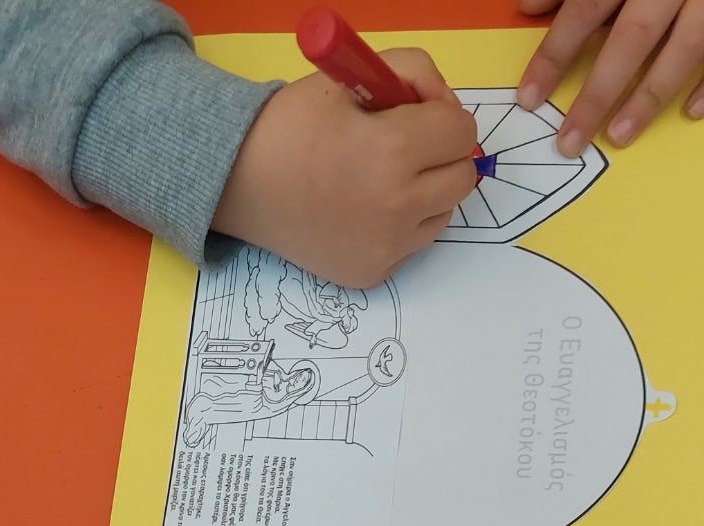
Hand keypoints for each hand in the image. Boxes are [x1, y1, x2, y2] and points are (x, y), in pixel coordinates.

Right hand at [213, 51, 477, 289]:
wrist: (240, 185)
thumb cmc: (292, 126)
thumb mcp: (352, 77)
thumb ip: (414, 74)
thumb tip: (447, 107)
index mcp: (392, 151)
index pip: (461, 132)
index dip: (441, 114)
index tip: (414, 113)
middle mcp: (395, 207)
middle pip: (463, 178)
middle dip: (442, 155)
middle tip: (407, 146)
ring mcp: (385, 248)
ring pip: (443, 213)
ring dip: (427, 192)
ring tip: (383, 179)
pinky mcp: (373, 273)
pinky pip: (413, 244)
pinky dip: (401, 225)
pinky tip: (365, 209)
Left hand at [517, 0, 703, 151]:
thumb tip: (529, 7)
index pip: (586, 7)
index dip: (555, 55)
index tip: (530, 98)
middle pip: (634, 35)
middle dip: (598, 94)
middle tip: (570, 141)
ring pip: (688, 44)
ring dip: (652, 96)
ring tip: (619, 136)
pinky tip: (693, 110)